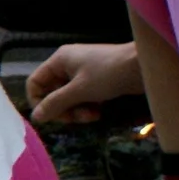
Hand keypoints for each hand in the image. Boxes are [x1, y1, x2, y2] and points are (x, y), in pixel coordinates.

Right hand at [27, 42, 142, 125]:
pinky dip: (87, 107)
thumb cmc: (108, 74)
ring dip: (76, 111)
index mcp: (59, 60)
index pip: (35, 83)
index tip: (51, 116)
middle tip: (76, 119)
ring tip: (92, 116)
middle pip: (52, 93)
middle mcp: (67, 65)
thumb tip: (35, 117)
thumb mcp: (79, 90)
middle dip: (63, 109)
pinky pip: (82, 98)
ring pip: (68, 98)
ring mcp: (82, 73)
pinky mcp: (96, 81)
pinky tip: (99, 111)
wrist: (144, 66)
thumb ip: (55, 104)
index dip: (38, 101)